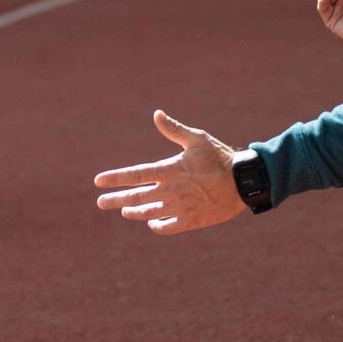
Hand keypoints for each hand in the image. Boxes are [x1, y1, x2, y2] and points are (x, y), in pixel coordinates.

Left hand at [93, 111, 244, 234]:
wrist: (244, 183)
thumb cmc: (220, 158)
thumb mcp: (197, 139)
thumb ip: (174, 130)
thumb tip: (157, 114)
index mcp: (169, 170)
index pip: (134, 175)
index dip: (114, 178)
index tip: (98, 181)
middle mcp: (170, 191)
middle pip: (136, 197)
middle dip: (115, 200)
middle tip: (100, 203)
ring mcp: (180, 208)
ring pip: (148, 213)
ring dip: (134, 212)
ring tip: (125, 211)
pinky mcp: (191, 221)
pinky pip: (167, 227)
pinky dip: (157, 225)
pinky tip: (152, 223)